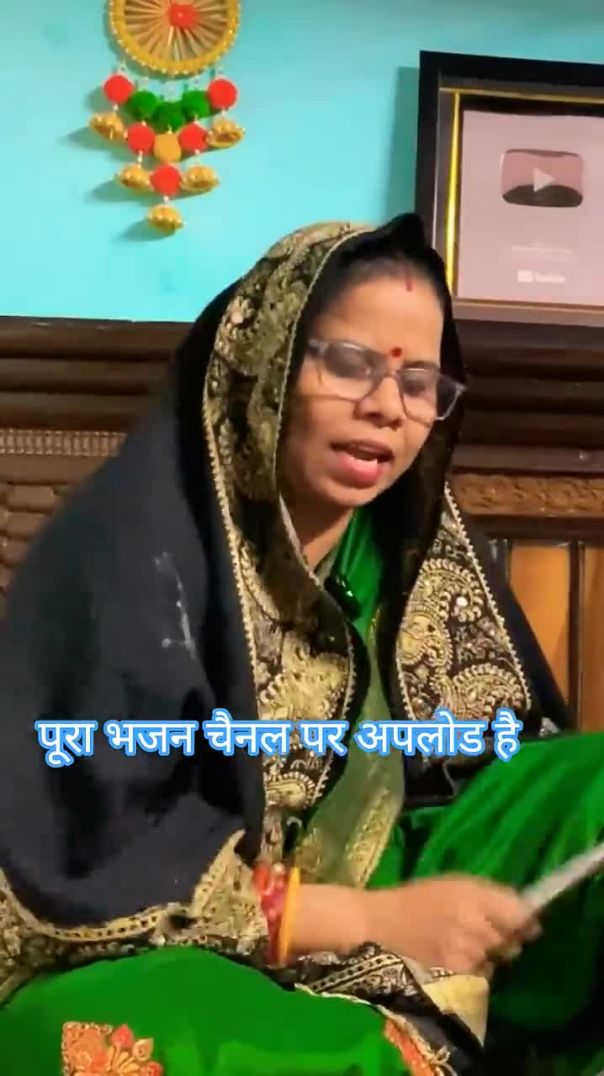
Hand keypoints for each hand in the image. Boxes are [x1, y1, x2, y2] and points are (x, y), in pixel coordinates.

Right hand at [362, 875, 540, 975]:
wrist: (376, 926)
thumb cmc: (416, 900)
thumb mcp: (455, 884)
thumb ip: (494, 898)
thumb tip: (533, 923)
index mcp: (475, 895)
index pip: (523, 914)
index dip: (524, 921)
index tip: (518, 924)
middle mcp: (476, 926)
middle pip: (513, 941)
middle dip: (503, 939)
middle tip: (477, 933)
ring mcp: (468, 955)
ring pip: (497, 962)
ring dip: (487, 957)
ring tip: (458, 947)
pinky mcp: (457, 978)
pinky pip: (480, 978)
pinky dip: (473, 972)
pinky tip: (451, 962)